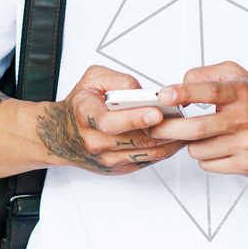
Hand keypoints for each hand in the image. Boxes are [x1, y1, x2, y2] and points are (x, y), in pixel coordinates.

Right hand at [36, 65, 186, 174]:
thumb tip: (142, 91)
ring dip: (169, 141)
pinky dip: (163, 150)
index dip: (135, 118)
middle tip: (184, 118)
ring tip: (186, 127)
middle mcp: (96, 142)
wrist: (62, 135)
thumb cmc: (79, 106)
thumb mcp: (92, 80)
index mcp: (86, 116)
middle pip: (136, 139)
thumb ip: (118, 81)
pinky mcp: (118, 168)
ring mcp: (107, 159)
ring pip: (146, 152)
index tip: (156, 113)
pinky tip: (174, 138)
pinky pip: (147, 160)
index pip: (111, 122)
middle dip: (163, 129)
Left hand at [148, 61, 247, 175]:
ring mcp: (246, 144)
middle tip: (155, 126)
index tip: (164, 95)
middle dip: (168, 128)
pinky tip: (215, 146)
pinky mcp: (246, 165)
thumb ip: (207, 74)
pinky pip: (208, 164)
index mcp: (243, 92)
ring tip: (198, 134)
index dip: (183, 92)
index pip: (209, 90)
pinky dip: (204, 156)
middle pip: (196, 128)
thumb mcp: (239, 76)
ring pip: (197, 148)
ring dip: (189, 142)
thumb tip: (179, 87)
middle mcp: (245, 118)